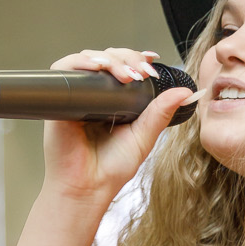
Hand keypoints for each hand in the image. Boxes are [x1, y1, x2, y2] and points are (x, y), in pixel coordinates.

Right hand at [41, 49, 196, 204]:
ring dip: (109, 59)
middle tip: (141, 73)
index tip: (152, 65)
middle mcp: (93, 95)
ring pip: (88, 59)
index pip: (122, 66)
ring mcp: (76, 96)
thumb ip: (161, 113)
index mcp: (112, 102)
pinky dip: (81, 62)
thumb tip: (185, 92)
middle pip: (106, 57)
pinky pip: (64, 70)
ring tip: (126, 74)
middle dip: (127, 57)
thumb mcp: (143, 137)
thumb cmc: (110, 169)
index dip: (136, 58)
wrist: (87, 188)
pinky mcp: (59, 100)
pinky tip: (98, 68)